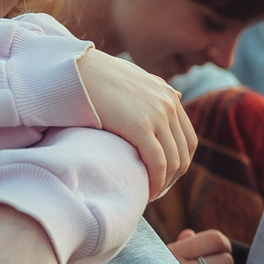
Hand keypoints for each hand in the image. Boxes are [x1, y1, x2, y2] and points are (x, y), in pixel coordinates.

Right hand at [75, 50, 195, 193]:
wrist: (75, 70)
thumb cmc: (97, 77)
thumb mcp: (134, 78)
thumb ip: (156, 90)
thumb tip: (177, 96)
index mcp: (169, 96)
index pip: (187, 139)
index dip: (179, 163)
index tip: (163, 178)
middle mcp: (169, 104)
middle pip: (184, 153)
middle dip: (174, 177)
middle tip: (156, 190)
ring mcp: (157, 115)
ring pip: (174, 161)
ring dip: (165, 183)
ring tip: (149, 194)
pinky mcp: (141, 126)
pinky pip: (158, 162)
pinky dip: (156, 181)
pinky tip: (146, 191)